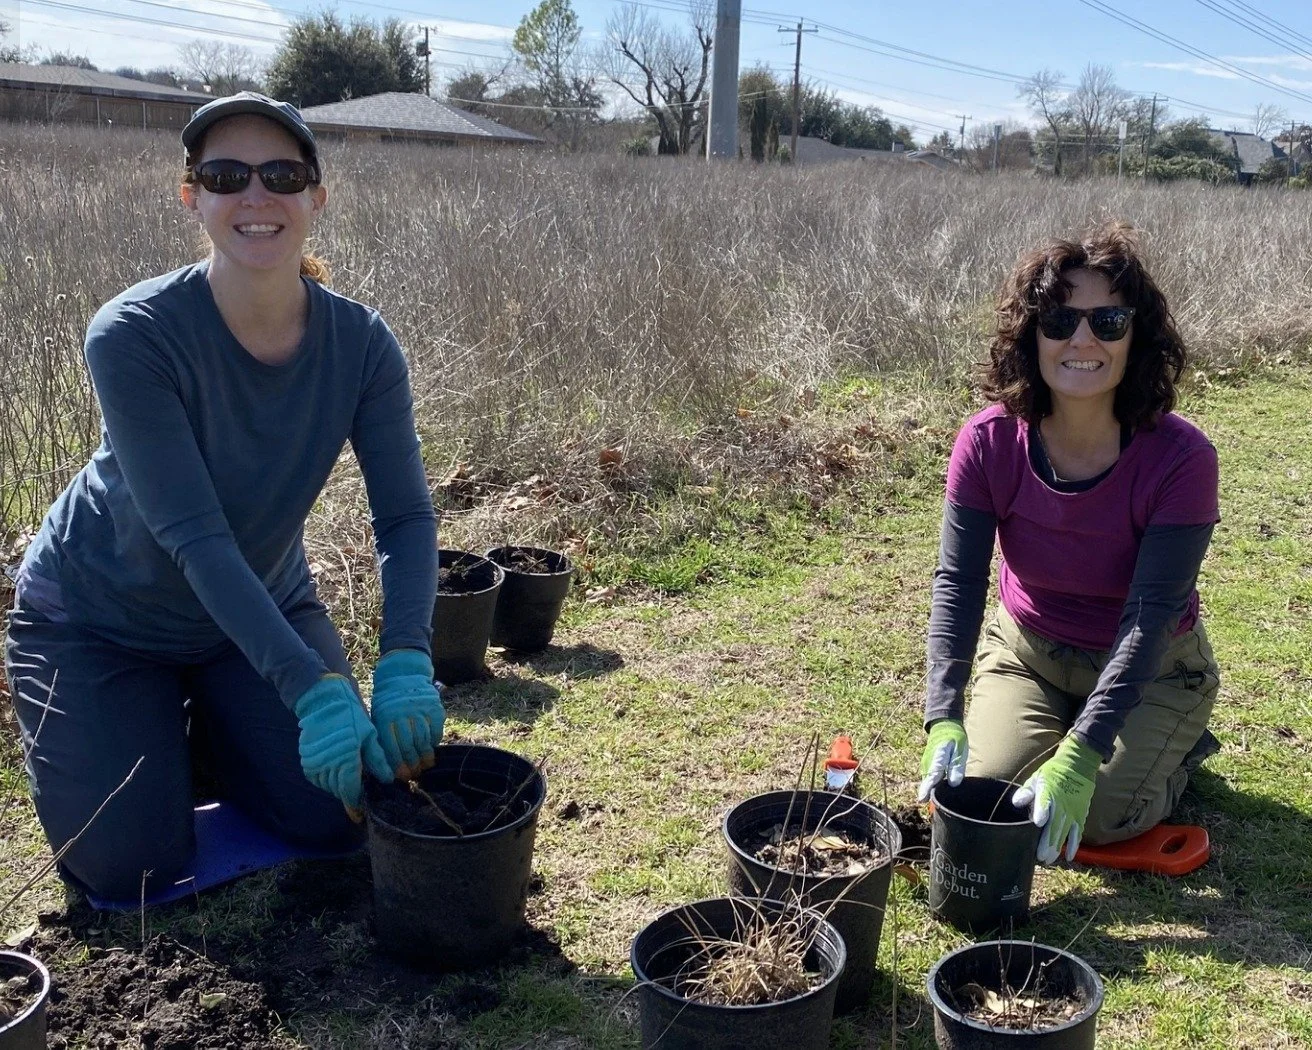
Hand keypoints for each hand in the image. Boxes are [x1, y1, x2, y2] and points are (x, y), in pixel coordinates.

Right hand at [294, 674, 392, 807]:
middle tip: (360, 792)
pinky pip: (317, 779)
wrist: (322, 702)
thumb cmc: (350, 717)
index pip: (350, 792)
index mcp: (346, 760)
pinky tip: (337, 772)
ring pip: (328, 787)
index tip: (362, 813)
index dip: (357, 804)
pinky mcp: (306, 761)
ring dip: (339, 787)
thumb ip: (377, 759)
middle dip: (350, 793)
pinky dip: (327, 780)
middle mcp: (328, 766)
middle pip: (339, 791)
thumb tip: (388, 779)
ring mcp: (314, 764)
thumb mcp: (369, 735)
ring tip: (350, 779)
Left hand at [371, 649, 444, 780]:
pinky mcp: (434, 707)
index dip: (397, 764)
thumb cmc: (387, 700)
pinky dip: (434, 742)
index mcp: (385, 718)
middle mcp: (402, 714)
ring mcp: (420, 710)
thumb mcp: (378, 715)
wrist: (404, 673)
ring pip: (423, 740)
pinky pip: (435, 730)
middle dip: (411, 764)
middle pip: (408, 746)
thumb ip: (382, 737)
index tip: (401, 777)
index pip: (391, 747)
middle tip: (414, 775)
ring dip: (424, 756)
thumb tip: (386, 765)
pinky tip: (431, 750)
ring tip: (425, 767)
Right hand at [917, 718, 968, 801]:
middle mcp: (928, 763)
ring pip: (928, 782)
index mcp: (937, 758)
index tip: (921, 800)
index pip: (932, 776)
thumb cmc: (954, 738)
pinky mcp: (928, 766)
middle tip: (937, 809)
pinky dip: (933, 787)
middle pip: (928, 783)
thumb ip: (957, 767)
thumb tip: (953, 784)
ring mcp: (927, 765)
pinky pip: (930, 780)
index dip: (927, 789)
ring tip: (938, 806)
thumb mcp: (960, 751)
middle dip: (931, 796)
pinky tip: (940, 794)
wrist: (944, 726)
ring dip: (932, 792)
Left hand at [1011, 734, 1100, 864]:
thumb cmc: (1052, 773)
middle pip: (1054, 825)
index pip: (1045, 803)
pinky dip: (1073, 845)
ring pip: (1065, 832)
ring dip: (1057, 847)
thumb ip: (1027, 792)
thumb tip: (1017, 802)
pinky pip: (1077, 833)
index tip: (1038, 823)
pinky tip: (1069, 857)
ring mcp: (1073, 811)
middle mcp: (1062, 804)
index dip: (1042, 812)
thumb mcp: (1037, 778)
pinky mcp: (1081, 816)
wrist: (1078, 766)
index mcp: (1048, 792)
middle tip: (1040, 857)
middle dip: (1047, 842)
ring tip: (1049, 860)